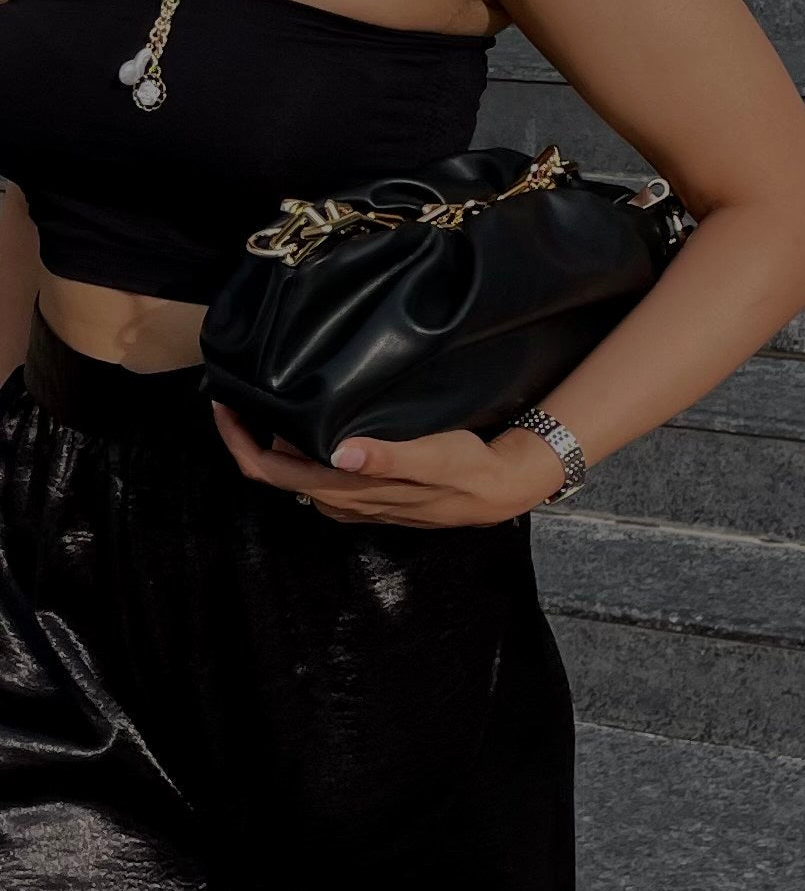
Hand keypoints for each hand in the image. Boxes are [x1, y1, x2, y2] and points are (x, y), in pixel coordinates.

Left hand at [210, 403, 563, 527]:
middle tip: (237, 391)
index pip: (269, 470)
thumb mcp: (432, 458)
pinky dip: (297, 448)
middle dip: (248, 435)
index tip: (223, 404)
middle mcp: (337, 499)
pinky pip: (313, 471)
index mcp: (342, 489)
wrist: (495, 490)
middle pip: (272, 471)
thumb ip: (386, 458)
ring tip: (268, 397)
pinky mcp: (362, 491)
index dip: (239, 441)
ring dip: (272, 440)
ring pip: (293, 471)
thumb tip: (340, 454)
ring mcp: (348, 499)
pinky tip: (307, 421)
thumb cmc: (463, 469)